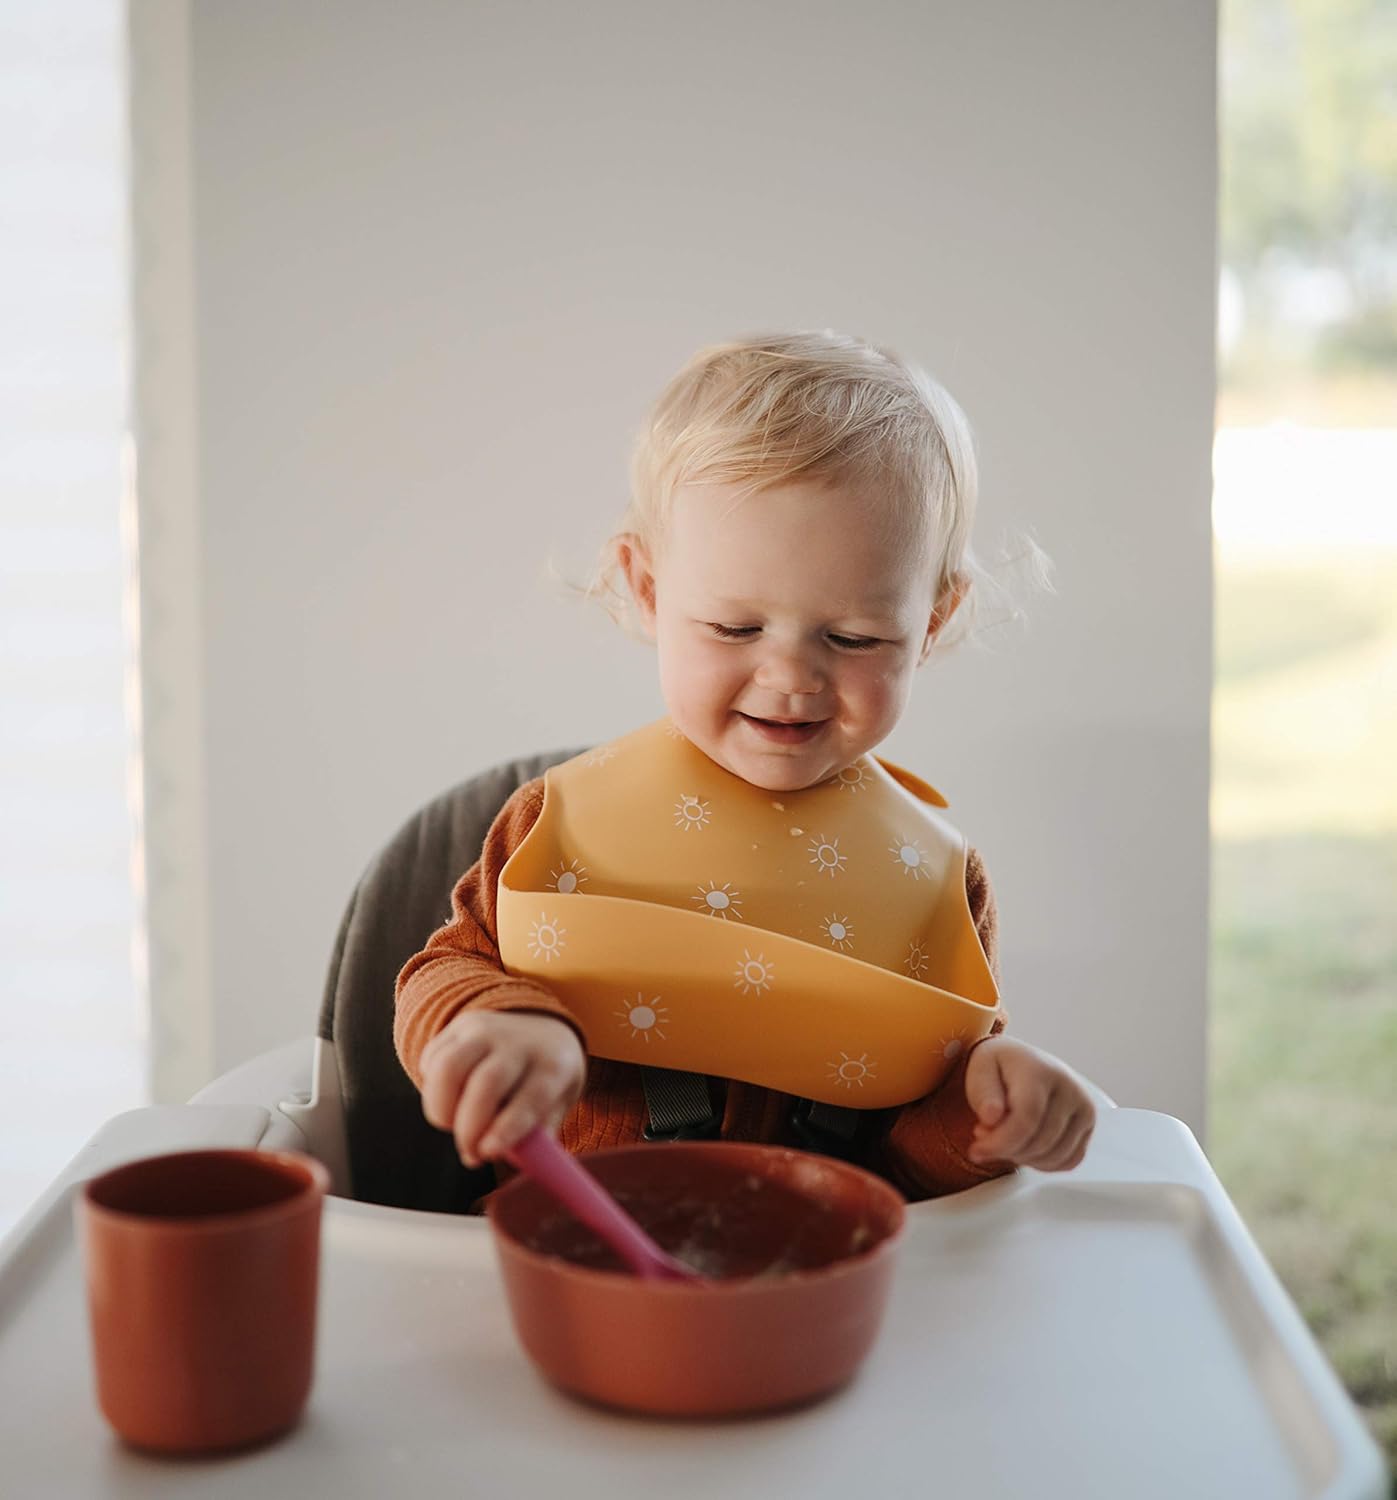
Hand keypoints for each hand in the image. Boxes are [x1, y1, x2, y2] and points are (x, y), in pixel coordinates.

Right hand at [419, 1010, 585, 1167]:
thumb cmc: (547, 1080)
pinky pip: (432, 1059)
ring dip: (441, 1107)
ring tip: (451, 1124)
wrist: (542, 1028)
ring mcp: (487, 1030)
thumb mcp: (557, 1105)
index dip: (507, 1128)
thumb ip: (533, 1136)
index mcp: (552, 1065)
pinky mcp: (459, 1026)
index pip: (531, 1097)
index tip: (487, 1153)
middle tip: (469, 1152)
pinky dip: (432, 1088)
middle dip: (469, 1127)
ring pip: (448, 1067)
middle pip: (486, 1082)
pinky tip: (450, 1098)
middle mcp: (519, 1042)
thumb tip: (496, 1157)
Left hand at [963, 1036, 1094, 1170]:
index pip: (1026, 1118)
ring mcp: (1084, 1107)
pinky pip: (1069, 1160)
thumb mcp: (980, 1070)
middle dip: (1007, 1150)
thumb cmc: (1000, 1068)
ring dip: (1024, 1158)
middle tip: (986, 1140)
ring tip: (1005, 1139)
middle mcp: (1069, 1088)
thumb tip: (992, 1116)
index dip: (1001, 1141)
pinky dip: (1044, 1163)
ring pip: (1056, 1155)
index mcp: (1040, 1070)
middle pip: (1041, 1141)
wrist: (1023, 1061)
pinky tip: (1025, 1147)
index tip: (977, 1149)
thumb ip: (982, 1093)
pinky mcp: (1088, 1125)